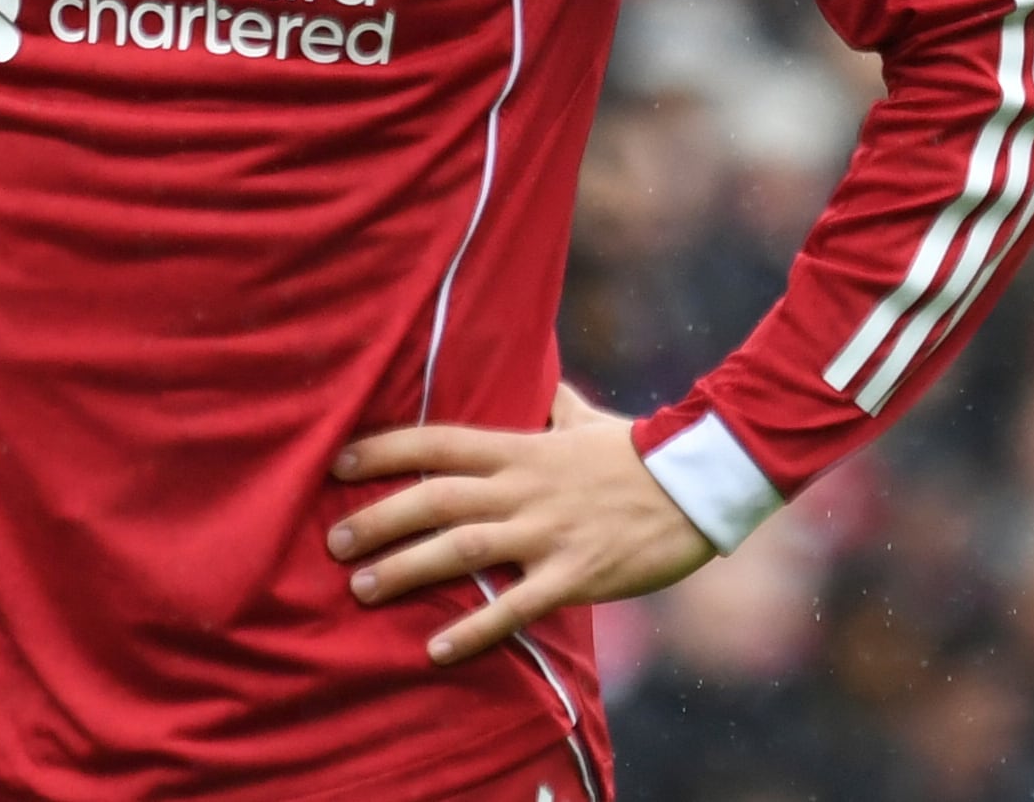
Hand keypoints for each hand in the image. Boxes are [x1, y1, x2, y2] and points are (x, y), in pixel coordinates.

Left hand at [327, 382, 712, 664]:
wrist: (701, 482)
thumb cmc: (641, 451)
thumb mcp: (589, 420)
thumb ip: (555, 406)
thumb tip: (542, 384)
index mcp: (523, 448)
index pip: (439, 442)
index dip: (385, 449)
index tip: (339, 461)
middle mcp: (524, 488)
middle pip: (435, 498)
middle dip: (379, 518)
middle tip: (333, 542)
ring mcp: (549, 532)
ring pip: (462, 549)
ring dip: (407, 569)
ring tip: (362, 589)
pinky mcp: (576, 574)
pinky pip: (516, 607)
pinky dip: (474, 629)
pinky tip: (436, 650)